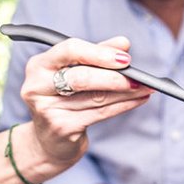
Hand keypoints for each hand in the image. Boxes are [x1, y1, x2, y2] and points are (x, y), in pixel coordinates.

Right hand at [19, 35, 151, 169]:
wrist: (49, 140)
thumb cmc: (63, 98)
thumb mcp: (74, 71)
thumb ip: (97, 55)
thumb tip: (123, 43)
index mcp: (39, 65)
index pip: (70, 50)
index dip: (99, 53)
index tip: (125, 57)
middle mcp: (37, 86)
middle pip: (81, 77)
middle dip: (114, 77)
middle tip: (138, 77)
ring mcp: (48, 109)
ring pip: (95, 97)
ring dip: (126, 92)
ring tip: (145, 87)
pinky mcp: (62, 128)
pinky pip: (100, 114)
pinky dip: (123, 105)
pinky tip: (138, 99)